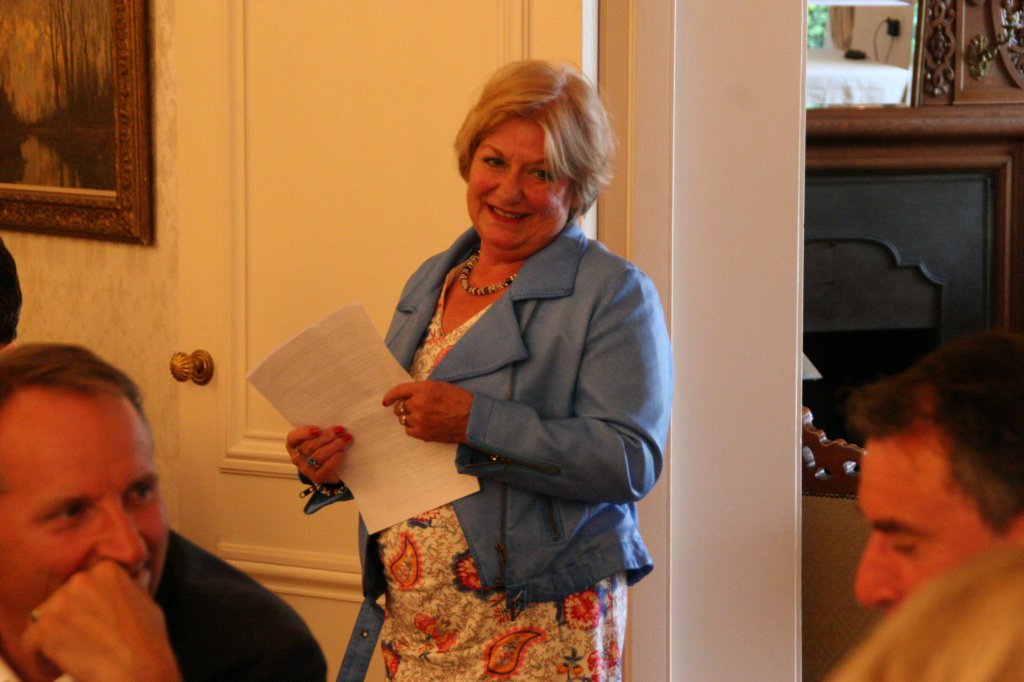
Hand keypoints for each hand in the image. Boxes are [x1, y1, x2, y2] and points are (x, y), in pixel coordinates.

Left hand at [21, 561, 180, 681]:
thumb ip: (133, 587)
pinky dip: (39, 656)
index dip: (89, 606)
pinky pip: (31, 642)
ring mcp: (60, 602)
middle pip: (64, 598)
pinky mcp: (44, 628)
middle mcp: (81, 579)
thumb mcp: (147, 602)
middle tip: (84, 641)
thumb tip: (138, 574)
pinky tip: (58, 666)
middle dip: (70, 618)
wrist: (138, 668)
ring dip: (54, 635)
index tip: (96, 624)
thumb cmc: (148, 640)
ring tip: (73, 654)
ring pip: (45, 618)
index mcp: (107, 569)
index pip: (86, 585)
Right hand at [286, 424, 352, 484]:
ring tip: (346, 439)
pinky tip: (342, 452)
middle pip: (309, 446)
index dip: (304, 433)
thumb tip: (334, 424)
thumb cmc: (324, 448)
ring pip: (318, 455)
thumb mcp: (319, 438)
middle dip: (327, 436)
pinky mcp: (317, 477)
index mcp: (293, 445)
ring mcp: (306, 469)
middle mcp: (297, 458)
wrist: (332, 469)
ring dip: (334, 445)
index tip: (317, 429)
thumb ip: (321, 431)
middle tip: (340, 430)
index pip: (293, 437)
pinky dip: (334, 458)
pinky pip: (326, 467)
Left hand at [382, 381, 471, 443]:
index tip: (385, 401)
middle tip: (415, 409)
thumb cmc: (460, 401)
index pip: (399, 391)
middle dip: (405, 407)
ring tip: (424, 418)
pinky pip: (409, 430)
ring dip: (410, 418)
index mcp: (423, 389)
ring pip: (404, 419)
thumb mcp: (441, 386)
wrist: (472, 419)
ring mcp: (418, 420)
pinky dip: (414, 428)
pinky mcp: (422, 433)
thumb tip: (410, 395)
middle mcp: (418, 404)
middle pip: (399, 407)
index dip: (390, 396)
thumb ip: (423, 390)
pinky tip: (425, 426)